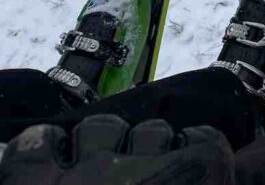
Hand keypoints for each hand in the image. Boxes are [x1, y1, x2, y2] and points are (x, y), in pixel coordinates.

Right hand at [0, 114, 233, 183]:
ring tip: (165, 179)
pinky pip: (199, 135)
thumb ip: (45, 182)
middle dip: (111, 142)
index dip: (45, 147)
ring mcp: (151, 170)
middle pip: (99, 127)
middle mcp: (93, 179)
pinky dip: (201, 151)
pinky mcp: (204, 162)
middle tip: (121, 173)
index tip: (52, 149)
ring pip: (152, 129)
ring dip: (158, 148)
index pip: (31, 149)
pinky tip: (200, 174)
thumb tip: (6, 152)